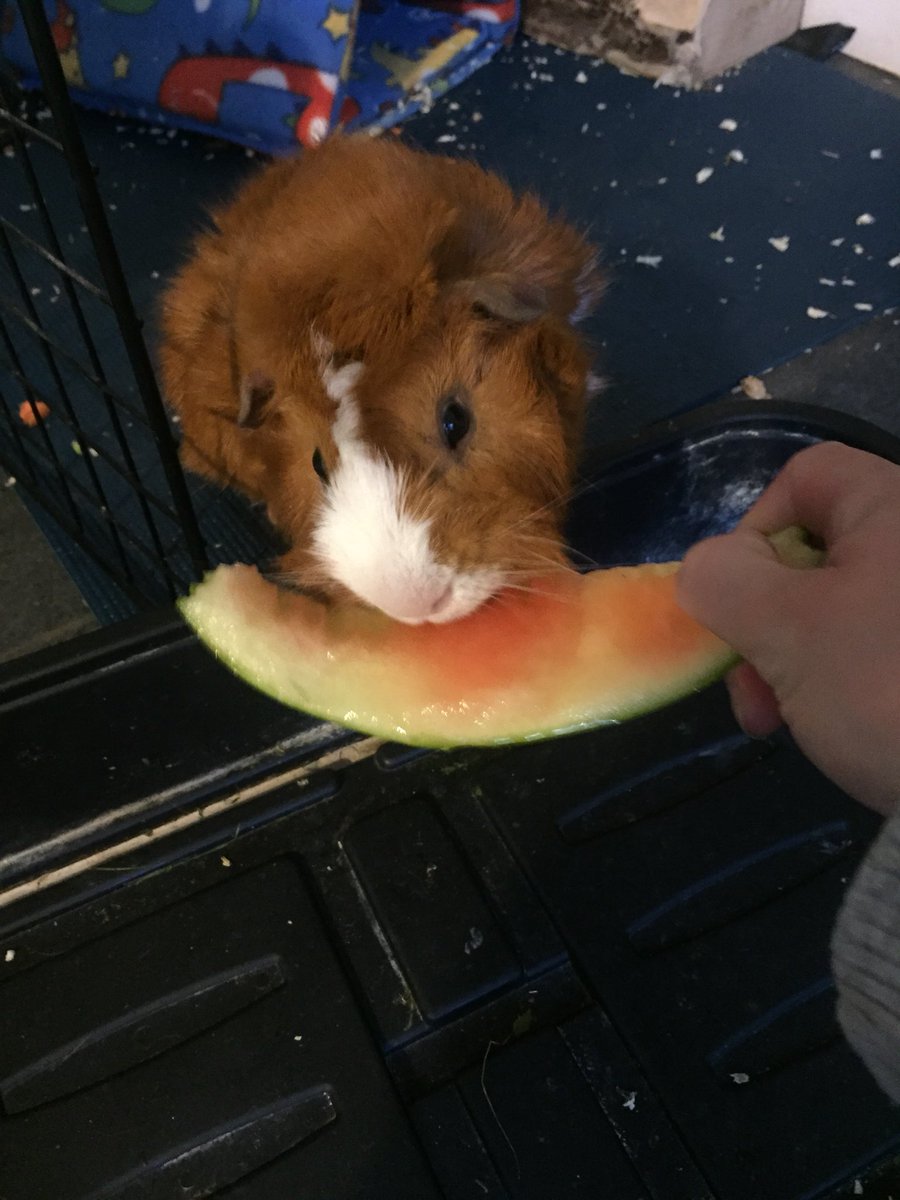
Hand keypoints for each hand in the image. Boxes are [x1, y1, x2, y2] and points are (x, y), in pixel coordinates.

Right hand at [677, 441, 899, 814]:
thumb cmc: (889, 685)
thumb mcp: (786, 627)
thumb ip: (723, 579)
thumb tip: (709, 569)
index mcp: (897, 509)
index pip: (806, 476)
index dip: (752, 530)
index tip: (735, 602)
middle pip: (816, 551)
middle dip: (763, 621)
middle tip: (752, 692)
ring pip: (841, 607)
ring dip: (791, 660)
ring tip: (779, 723)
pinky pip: (878, 646)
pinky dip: (843, 679)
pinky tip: (833, 729)